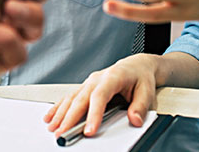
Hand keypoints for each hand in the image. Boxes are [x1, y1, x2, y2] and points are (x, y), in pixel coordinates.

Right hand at [44, 55, 159, 137]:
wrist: (137, 66)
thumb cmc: (140, 77)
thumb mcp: (147, 91)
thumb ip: (140, 106)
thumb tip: (135, 120)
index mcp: (113, 77)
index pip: (100, 96)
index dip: (93, 114)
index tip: (89, 131)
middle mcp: (97, 78)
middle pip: (80, 99)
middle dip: (69, 118)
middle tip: (62, 133)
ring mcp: (89, 82)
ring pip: (71, 98)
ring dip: (60, 113)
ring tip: (53, 128)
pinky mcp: (85, 87)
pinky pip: (69, 97)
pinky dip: (58, 107)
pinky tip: (51, 117)